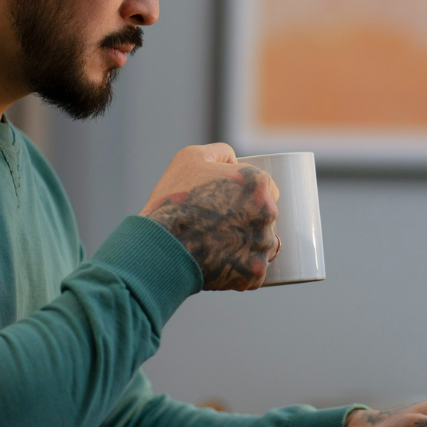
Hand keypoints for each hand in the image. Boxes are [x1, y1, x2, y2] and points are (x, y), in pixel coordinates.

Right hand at [140, 143, 279, 290]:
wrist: (158, 244)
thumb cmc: (172, 199)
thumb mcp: (190, 157)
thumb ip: (220, 153)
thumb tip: (235, 161)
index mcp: (258, 183)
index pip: (266, 190)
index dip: (244, 196)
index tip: (224, 204)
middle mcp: (268, 213)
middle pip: (264, 218)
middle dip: (246, 222)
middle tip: (216, 226)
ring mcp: (263, 244)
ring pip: (261, 246)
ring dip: (244, 247)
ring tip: (215, 246)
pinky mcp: (255, 272)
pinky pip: (254, 273)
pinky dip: (239, 271)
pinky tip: (218, 263)